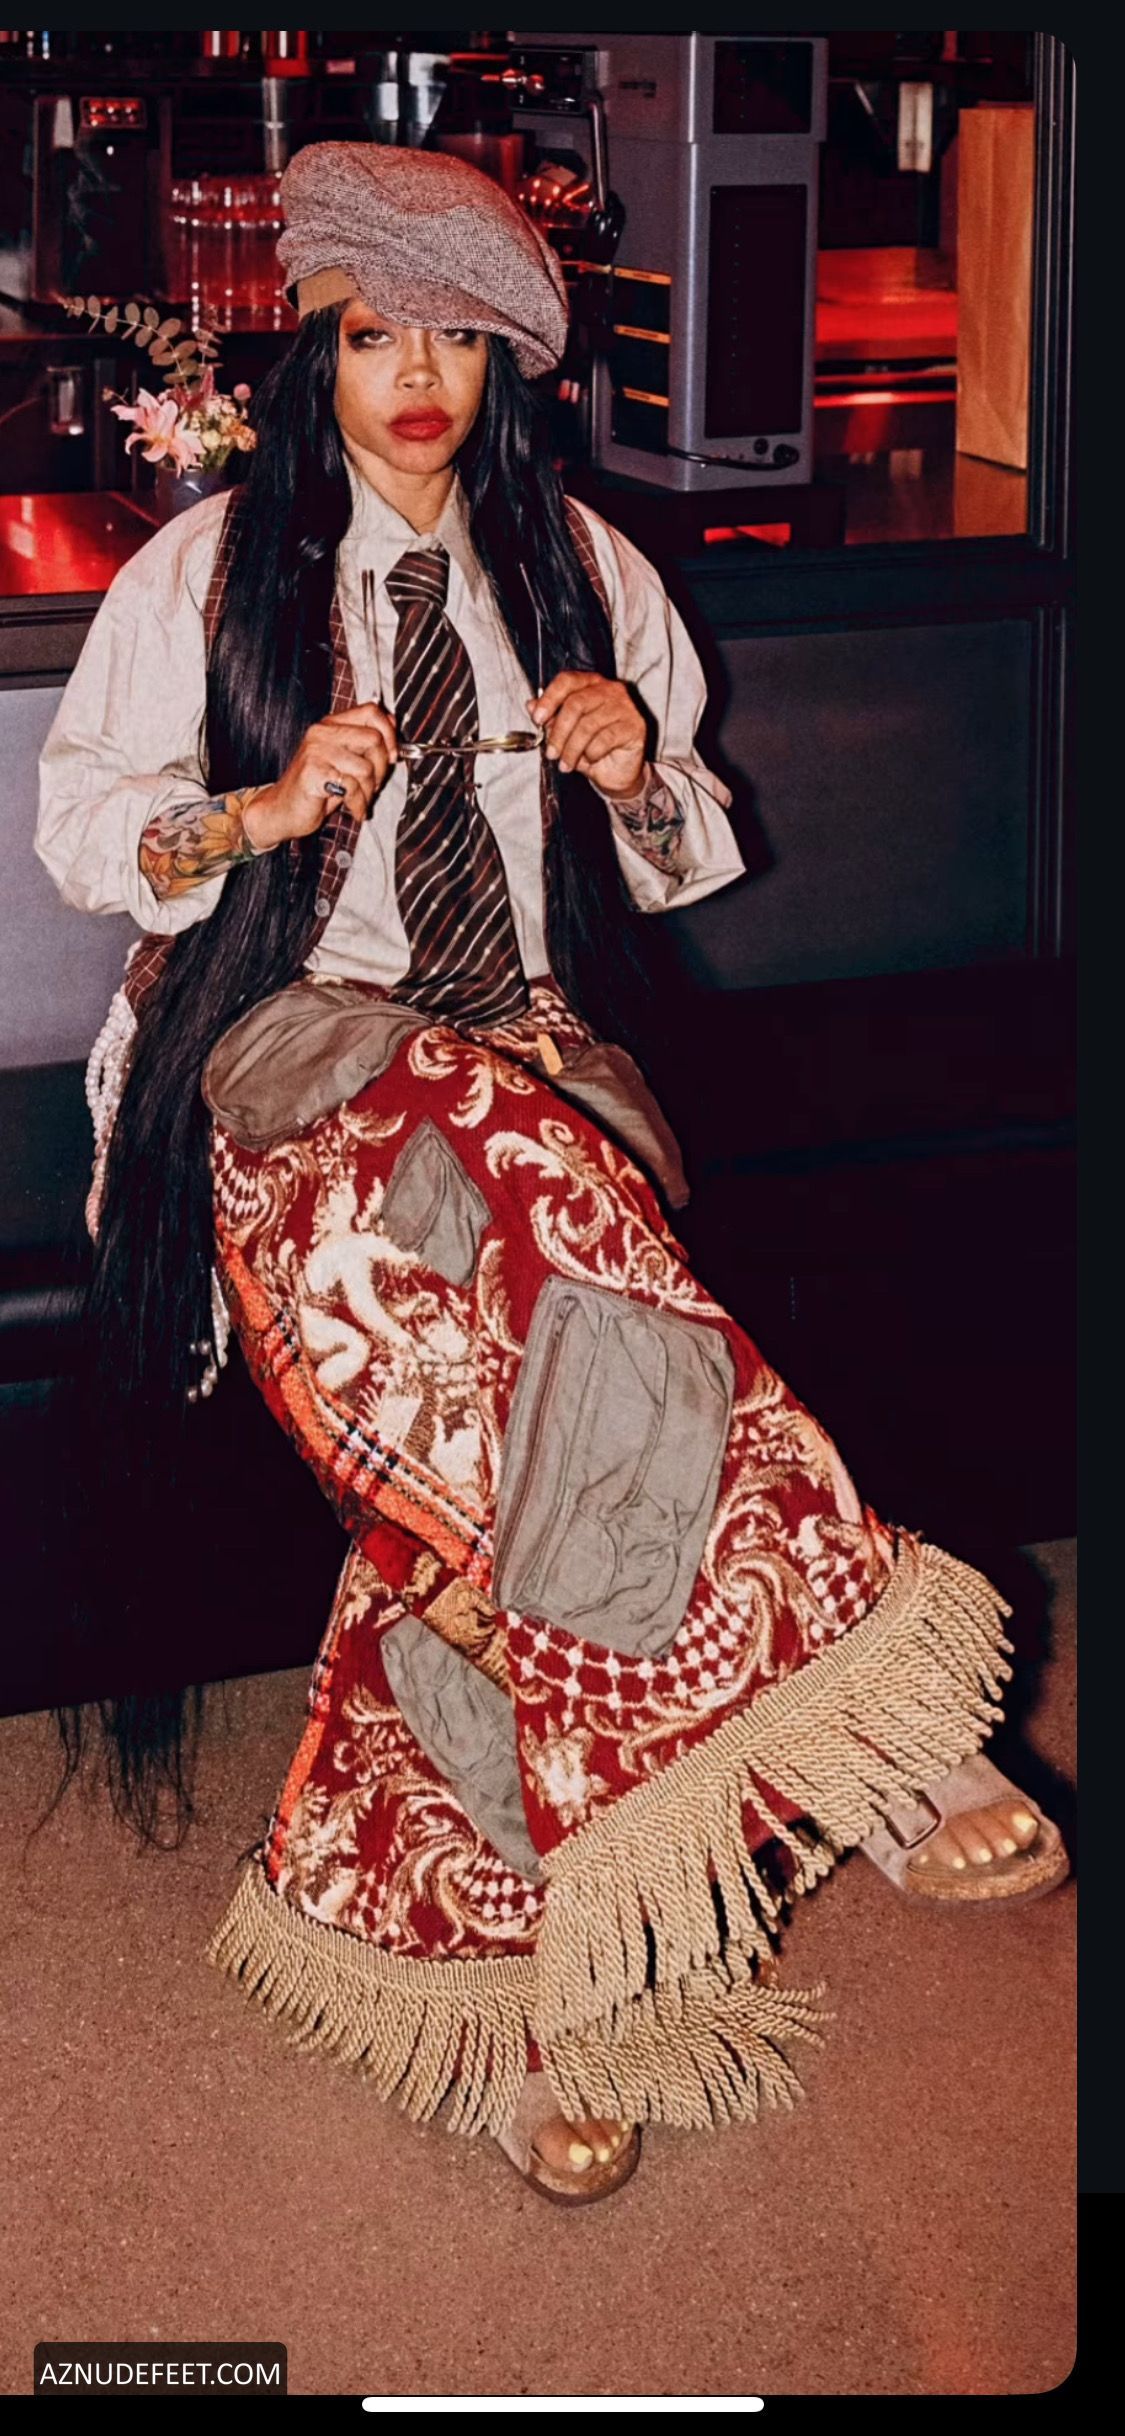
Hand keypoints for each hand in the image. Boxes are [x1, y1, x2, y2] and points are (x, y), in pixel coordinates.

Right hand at [241, 701, 397, 849]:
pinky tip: (353, 809)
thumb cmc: (314, 788)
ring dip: (369, 791)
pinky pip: (351, 786)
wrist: (282, 810)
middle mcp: (322, 733)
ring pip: (365, 767)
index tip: (391, 756)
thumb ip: (364, 742)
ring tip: (359, 800)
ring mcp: (315, 751)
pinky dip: (358, 803)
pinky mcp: (313, 772)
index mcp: (330, 725)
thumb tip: (392, 722)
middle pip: (374, 739)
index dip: (389, 733)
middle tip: (373, 785)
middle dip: (382, 768)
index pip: (372, 711)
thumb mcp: (344, 761)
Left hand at [528, 672, 647, 799]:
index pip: (567, 681)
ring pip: (588, 725)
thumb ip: (550, 718)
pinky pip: (605, 739)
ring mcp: (625, 707)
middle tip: (551, 753)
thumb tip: (531, 705)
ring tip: (566, 764)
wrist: (617, 773)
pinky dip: (592, 754)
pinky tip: (591, 760)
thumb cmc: (592, 749)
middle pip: (576, 704)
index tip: (537, 719)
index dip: (549, 698)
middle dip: (559, 732)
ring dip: (572, 749)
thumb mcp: (565, 734)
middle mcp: (610, 690)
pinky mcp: (635, 726)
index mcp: (591, 684)